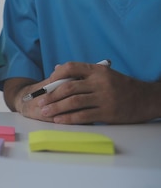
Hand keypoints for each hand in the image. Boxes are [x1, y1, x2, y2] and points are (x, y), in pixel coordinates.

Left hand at [36, 61, 159, 123]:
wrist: (146, 99)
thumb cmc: (121, 86)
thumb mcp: (104, 74)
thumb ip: (82, 73)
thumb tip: (56, 69)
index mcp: (98, 70)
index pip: (71, 67)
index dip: (55, 75)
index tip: (46, 84)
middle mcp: (100, 82)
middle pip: (68, 87)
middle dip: (50, 96)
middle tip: (39, 102)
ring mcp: (105, 97)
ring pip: (73, 102)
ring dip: (56, 108)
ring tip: (44, 112)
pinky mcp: (108, 112)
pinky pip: (83, 115)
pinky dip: (68, 118)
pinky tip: (58, 120)